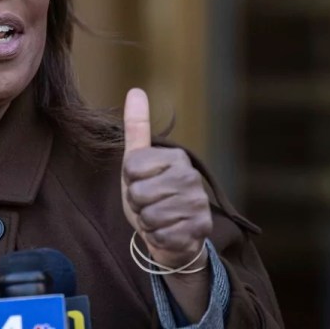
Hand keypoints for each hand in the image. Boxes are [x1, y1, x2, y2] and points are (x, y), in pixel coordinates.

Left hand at [121, 88, 211, 268]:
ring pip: (149, 216)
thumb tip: (136, 90)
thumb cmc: (151, 195)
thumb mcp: (136, 162)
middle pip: (138, 193)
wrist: (172, 234)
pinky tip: (168, 233)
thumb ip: (136, 128)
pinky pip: (161, 235)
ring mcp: (199, 203)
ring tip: (159, 218)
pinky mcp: (201, 229)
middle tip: (150, 204)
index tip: (141, 182)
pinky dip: (158, 238)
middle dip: (137, 204)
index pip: (130, 167)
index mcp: (176, 157)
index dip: (129, 181)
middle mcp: (191, 176)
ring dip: (147, 222)